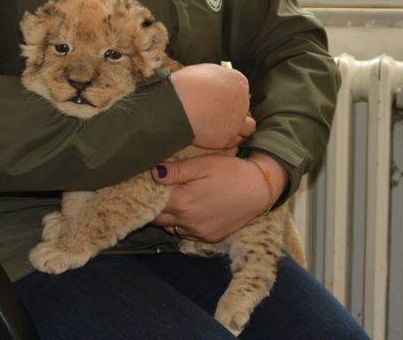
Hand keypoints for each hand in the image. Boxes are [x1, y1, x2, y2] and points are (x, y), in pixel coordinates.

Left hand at [151, 152, 287, 241]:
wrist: (261, 189)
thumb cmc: (230, 172)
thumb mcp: (202, 164)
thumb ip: (176, 171)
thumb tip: (153, 173)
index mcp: (181, 203)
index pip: (150, 204)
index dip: (144, 195)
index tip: (142, 185)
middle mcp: (187, 223)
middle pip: (156, 219)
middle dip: (153, 207)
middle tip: (154, 193)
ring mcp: (198, 233)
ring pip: (170, 228)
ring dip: (167, 217)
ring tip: (171, 201)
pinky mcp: (209, 238)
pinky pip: (186, 234)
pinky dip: (182, 224)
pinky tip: (187, 211)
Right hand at [170, 64, 254, 148]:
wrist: (177, 105)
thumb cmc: (186, 86)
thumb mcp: (205, 71)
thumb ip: (217, 79)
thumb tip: (215, 84)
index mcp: (238, 81)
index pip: (241, 90)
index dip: (229, 95)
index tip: (218, 100)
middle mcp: (243, 101)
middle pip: (244, 108)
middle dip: (233, 111)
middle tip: (217, 113)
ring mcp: (237, 120)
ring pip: (248, 127)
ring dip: (238, 128)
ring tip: (222, 128)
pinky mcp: (228, 138)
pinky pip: (233, 141)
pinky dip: (226, 140)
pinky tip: (215, 136)